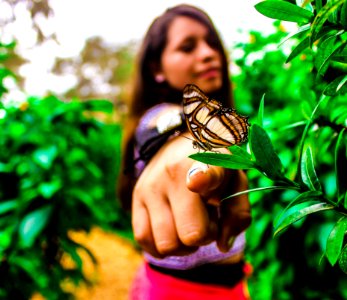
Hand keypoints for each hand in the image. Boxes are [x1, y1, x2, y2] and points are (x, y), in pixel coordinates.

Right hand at [132, 134, 250, 256]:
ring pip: (166, 244)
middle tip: (206, 220)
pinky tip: (172, 234)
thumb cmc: (215, 170)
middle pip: (190, 235)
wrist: (185, 144)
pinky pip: (143, 239)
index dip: (201, 180)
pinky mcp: (136, 196)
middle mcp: (173, 174)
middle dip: (203, 237)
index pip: (204, 174)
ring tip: (187, 225)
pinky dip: (160, 246)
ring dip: (182, 245)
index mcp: (206, 165)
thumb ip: (237, 215)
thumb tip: (222, 246)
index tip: (196, 183)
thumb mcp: (236, 185)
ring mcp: (151, 186)